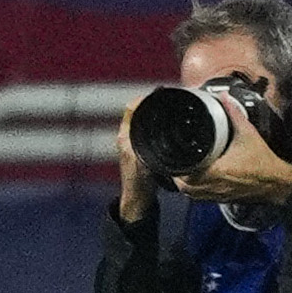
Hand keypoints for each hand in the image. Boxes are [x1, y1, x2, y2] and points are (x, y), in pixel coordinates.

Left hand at [116, 95, 155, 222]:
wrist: (138, 198)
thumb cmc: (139, 182)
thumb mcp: (144, 160)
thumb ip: (146, 144)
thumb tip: (151, 130)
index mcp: (125, 137)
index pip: (131, 109)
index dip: (143, 99)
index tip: (157, 94)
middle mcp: (126, 138)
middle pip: (137, 113)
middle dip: (149, 104)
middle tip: (165, 98)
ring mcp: (132, 143)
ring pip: (142, 122)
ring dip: (152, 114)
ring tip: (166, 109)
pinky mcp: (139, 149)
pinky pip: (146, 131)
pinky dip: (154, 126)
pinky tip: (165, 127)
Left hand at [175, 92, 291, 206]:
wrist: (278, 182)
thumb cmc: (263, 161)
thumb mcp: (248, 133)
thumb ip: (234, 114)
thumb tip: (224, 97)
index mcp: (217, 171)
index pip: (187, 174)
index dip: (177, 167)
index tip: (174, 155)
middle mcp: (215, 185)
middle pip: (185, 186)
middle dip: (178, 175)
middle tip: (176, 161)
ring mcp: (218, 195)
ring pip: (191, 194)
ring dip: (185, 184)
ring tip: (182, 170)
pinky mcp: (222, 200)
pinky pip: (201, 198)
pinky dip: (195, 191)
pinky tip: (195, 181)